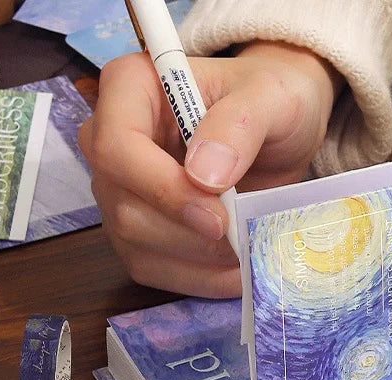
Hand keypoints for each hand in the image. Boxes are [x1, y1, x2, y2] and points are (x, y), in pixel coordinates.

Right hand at [79, 42, 341, 295]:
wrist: (281, 133)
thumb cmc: (271, 103)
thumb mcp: (272, 99)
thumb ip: (240, 126)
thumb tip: (204, 176)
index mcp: (130, 88)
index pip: (116, 148)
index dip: (163, 190)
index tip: (218, 217)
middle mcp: (110, 141)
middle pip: (125, 207)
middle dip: (189, 235)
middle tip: (244, 239)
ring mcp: (119, 192)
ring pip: (135, 245)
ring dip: (198, 260)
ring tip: (248, 252)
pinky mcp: (137, 232)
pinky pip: (153, 269)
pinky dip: (200, 279)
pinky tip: (237, 272)